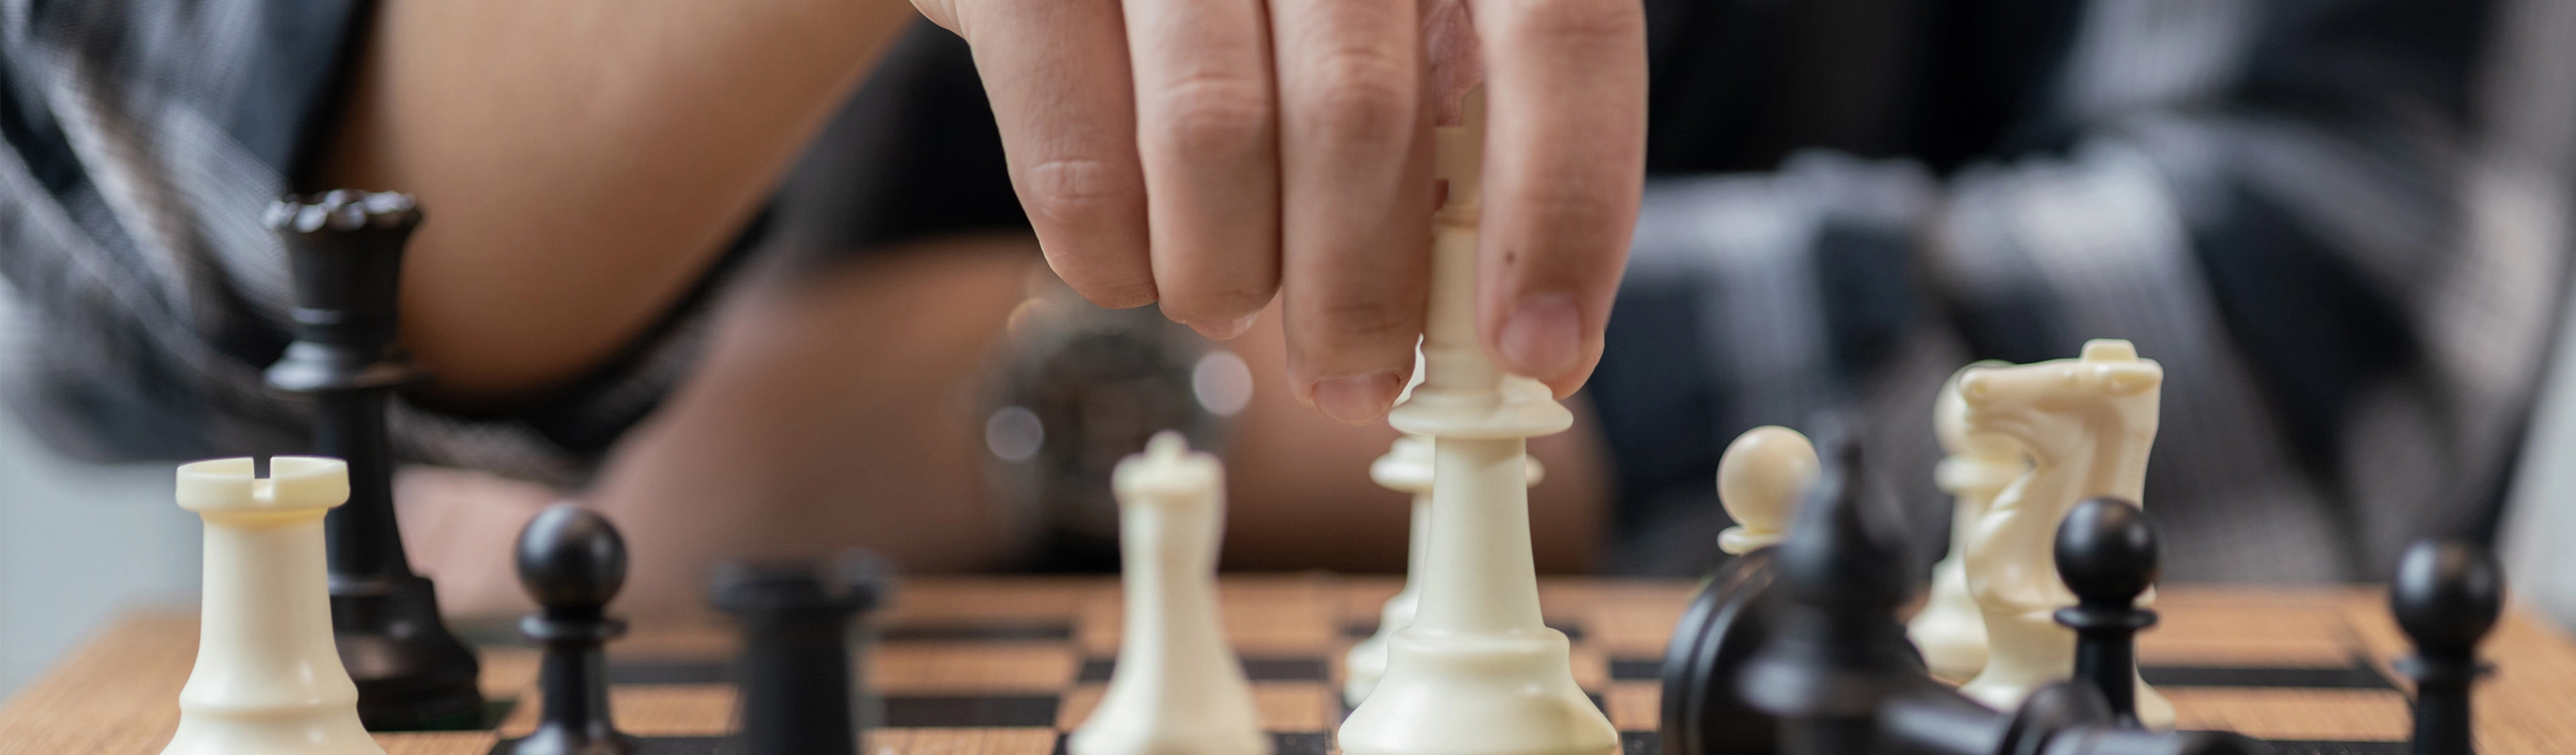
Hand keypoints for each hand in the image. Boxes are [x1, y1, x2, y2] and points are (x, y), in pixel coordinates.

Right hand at [911, 0, 1644, 422]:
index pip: (1559, 29)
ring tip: (1230, 300)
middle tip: (1355, 375)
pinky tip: (1130, 266)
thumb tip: (1538, 327)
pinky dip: (1114, 258)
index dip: (1563, 203)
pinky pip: (1077, 161)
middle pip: (1364, 109)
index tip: (1540, 346)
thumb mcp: (1392, 20)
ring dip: (1231, 276)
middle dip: (1364, 289)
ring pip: (1215, 136)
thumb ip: (1462, 131)